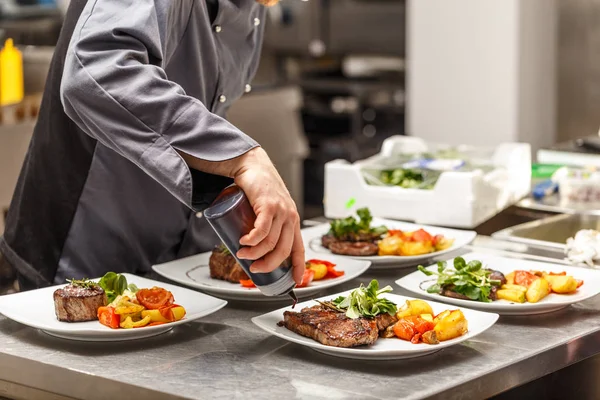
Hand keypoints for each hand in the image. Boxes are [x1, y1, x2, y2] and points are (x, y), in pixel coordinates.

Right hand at [232, 148, 304, 283]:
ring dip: (254, 253)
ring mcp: (281, 211)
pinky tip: (243, 242)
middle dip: (268, 265)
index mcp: (293, 222)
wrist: (254, 167)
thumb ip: (265, 226)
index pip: (299, 249)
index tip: (296, 281)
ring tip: (241, 253)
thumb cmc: (258, 190)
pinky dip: (252, 240)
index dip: (299, 267)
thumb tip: (251, 249)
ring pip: (270, 242)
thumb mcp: (268, 211)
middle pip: (283, 251)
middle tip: (254, 269)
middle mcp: (290, 218)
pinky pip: (262, 230)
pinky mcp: (269, 205)